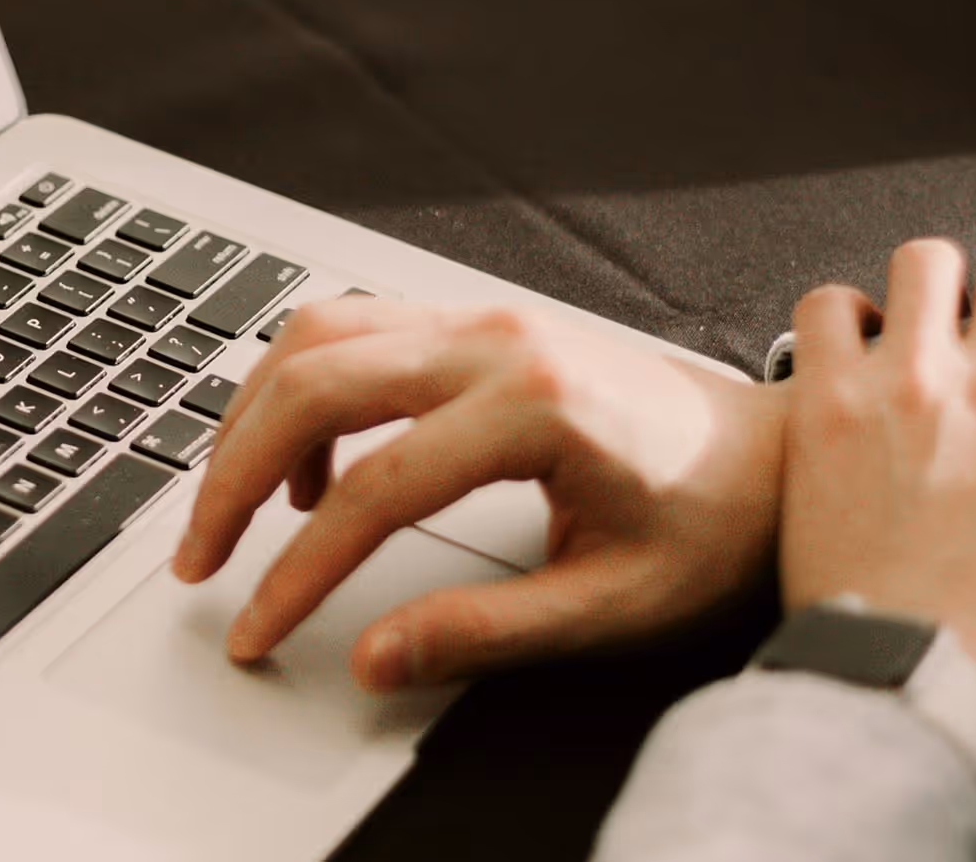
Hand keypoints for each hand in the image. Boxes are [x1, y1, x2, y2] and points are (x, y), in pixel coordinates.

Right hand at [173, 298, 786, 690]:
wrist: (774, 456)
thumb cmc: (712, 522)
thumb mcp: (611, 602)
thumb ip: (487, 633)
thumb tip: (376, 659)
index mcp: (537, 406)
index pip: (372, 491)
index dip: (298, 572)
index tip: (258, 629)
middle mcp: (500, 338)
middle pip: (315, 383)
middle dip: (233, 477)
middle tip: (201, 560)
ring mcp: (485, 315)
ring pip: (319, 336)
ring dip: (254, 418)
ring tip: (235, 513)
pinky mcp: (479, 319)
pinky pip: (355, 327)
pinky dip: (302, 387)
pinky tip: (311, 468)